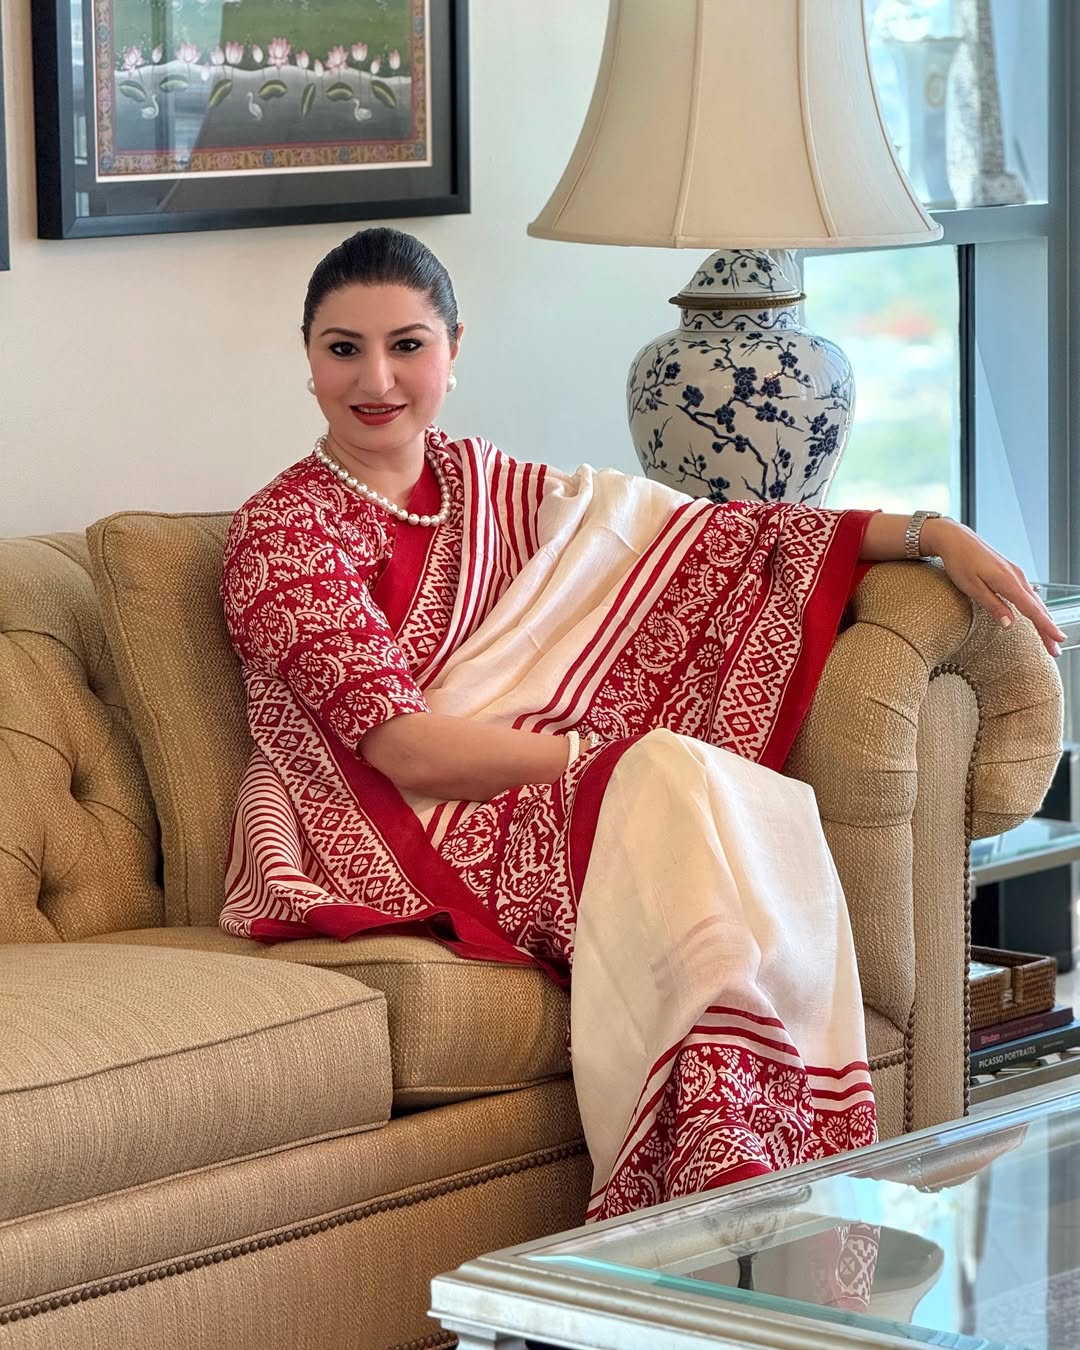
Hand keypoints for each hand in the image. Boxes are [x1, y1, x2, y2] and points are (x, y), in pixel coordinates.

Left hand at [924, 517, 1066, 657]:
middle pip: (1038, 608)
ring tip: (1050, 638)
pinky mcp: (1011, 573)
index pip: (1032, 609)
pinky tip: (1038, 615)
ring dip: (1043, 620)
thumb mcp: (972, 587)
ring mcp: (1016, 574)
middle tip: (1055, 650)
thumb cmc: (960, 562)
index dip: (1046, 626)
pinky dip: (1036, 608)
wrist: (956, 539)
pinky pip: (1029, 594)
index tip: (1058, 640)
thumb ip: (992, 605)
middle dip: (1048, 629)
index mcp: (1008, 582)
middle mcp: (1017, 577)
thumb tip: (1009, 624)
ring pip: (1035, 601)